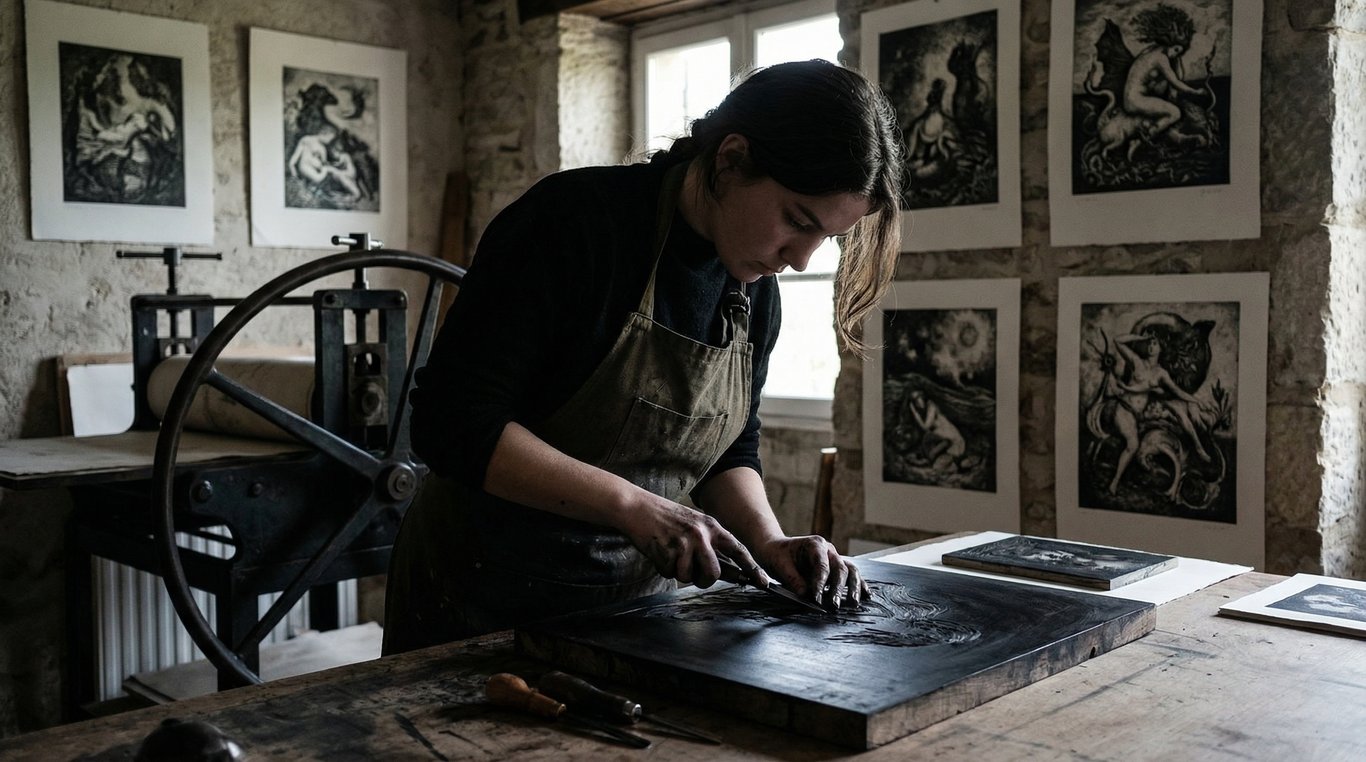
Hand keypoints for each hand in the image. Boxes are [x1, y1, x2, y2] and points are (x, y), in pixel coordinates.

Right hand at [619, 498, 768, 589]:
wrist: (636, 507)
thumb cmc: (665, 519)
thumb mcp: (693, 525)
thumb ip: (710, 544)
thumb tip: (728, 571)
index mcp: (711, 526)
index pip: (738, 550)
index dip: (752, 568)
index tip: (763, 582)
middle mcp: (702, 534)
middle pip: (714, 573)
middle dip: (704, 579)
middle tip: (693, 572)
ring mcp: (685, 543)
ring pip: (691, 577)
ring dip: (680, 573)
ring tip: (671, 555)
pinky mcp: (668, 551)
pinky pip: (671, 574)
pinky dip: (664, 568)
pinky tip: (659, 551)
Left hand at [754, 535, 868, 608]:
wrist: (777, 549)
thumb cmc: (777, 554)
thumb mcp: (779, 565)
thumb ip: (793, 579)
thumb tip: (806, 595)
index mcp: (815, 544)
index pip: (822, 566)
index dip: (820, 584)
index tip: (816, 599)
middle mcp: (829, 550)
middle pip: (840, 569)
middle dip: (838, 589)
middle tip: (833, 605)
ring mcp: (835, 558)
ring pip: (850, 571)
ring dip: (853, 588)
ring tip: (854, 603)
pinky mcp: (836, 567)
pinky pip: (852, 575)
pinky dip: (859, 585)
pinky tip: (866, 595)